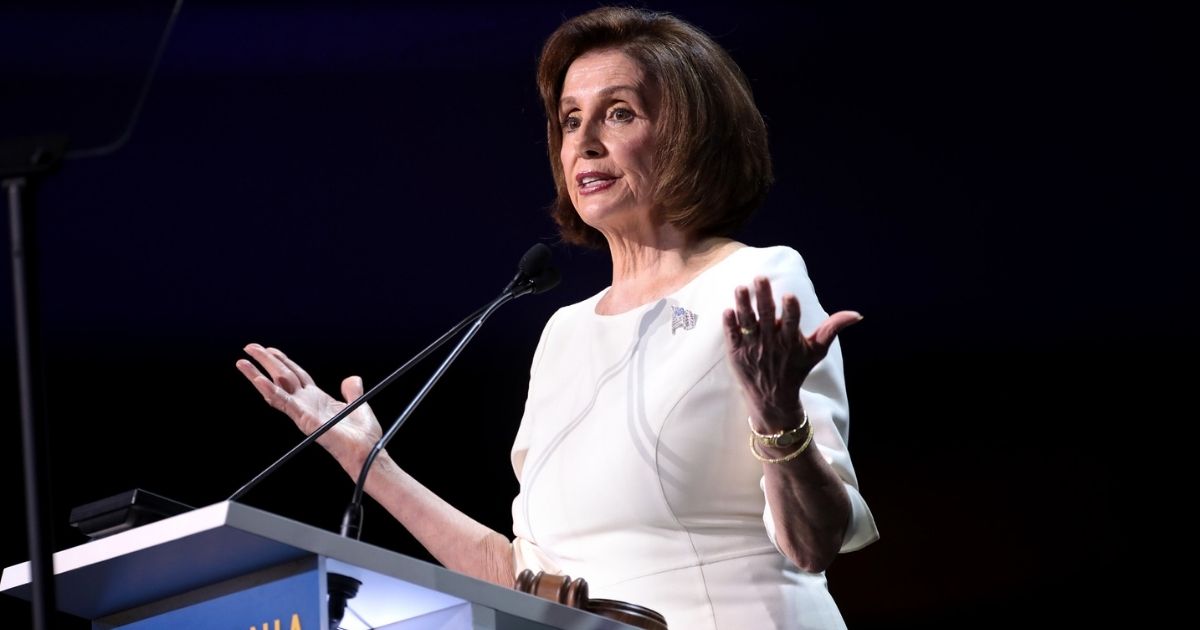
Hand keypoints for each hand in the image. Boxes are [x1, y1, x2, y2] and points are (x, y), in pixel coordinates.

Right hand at [236, 343, 381, 467]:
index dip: (283, 361)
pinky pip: (284, 403)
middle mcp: (306, 404)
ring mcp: (303, 412)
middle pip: (282, 377)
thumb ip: (352, 391)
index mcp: (317, 399)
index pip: (295, 375)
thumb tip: (352, 378)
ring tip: (242, 362)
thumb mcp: (358, 404)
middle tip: (249, 347)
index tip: (271, 349)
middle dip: (266, 361)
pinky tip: (258, 380)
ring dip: (257, 375)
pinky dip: (270, 391)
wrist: (366, 451)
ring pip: (276, 389)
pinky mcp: (304, 419)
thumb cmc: (363, 435)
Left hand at [723, 277, 861, 430]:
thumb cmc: (796, 370)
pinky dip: (730, 324)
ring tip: (740, 288)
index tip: (789, 295)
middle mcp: (771, 343)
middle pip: (766, 317)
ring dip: (743, 305)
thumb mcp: (816, 351)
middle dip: (763, 297)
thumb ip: (832, 329)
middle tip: (760, 277)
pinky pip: (732, 336)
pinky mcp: (736, 353)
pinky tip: (728, 309)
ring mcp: (752, 348)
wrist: (772, 399)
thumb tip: (857, 314)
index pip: (791, 322)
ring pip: (747, 323)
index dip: (790, 310)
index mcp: (790, 341)